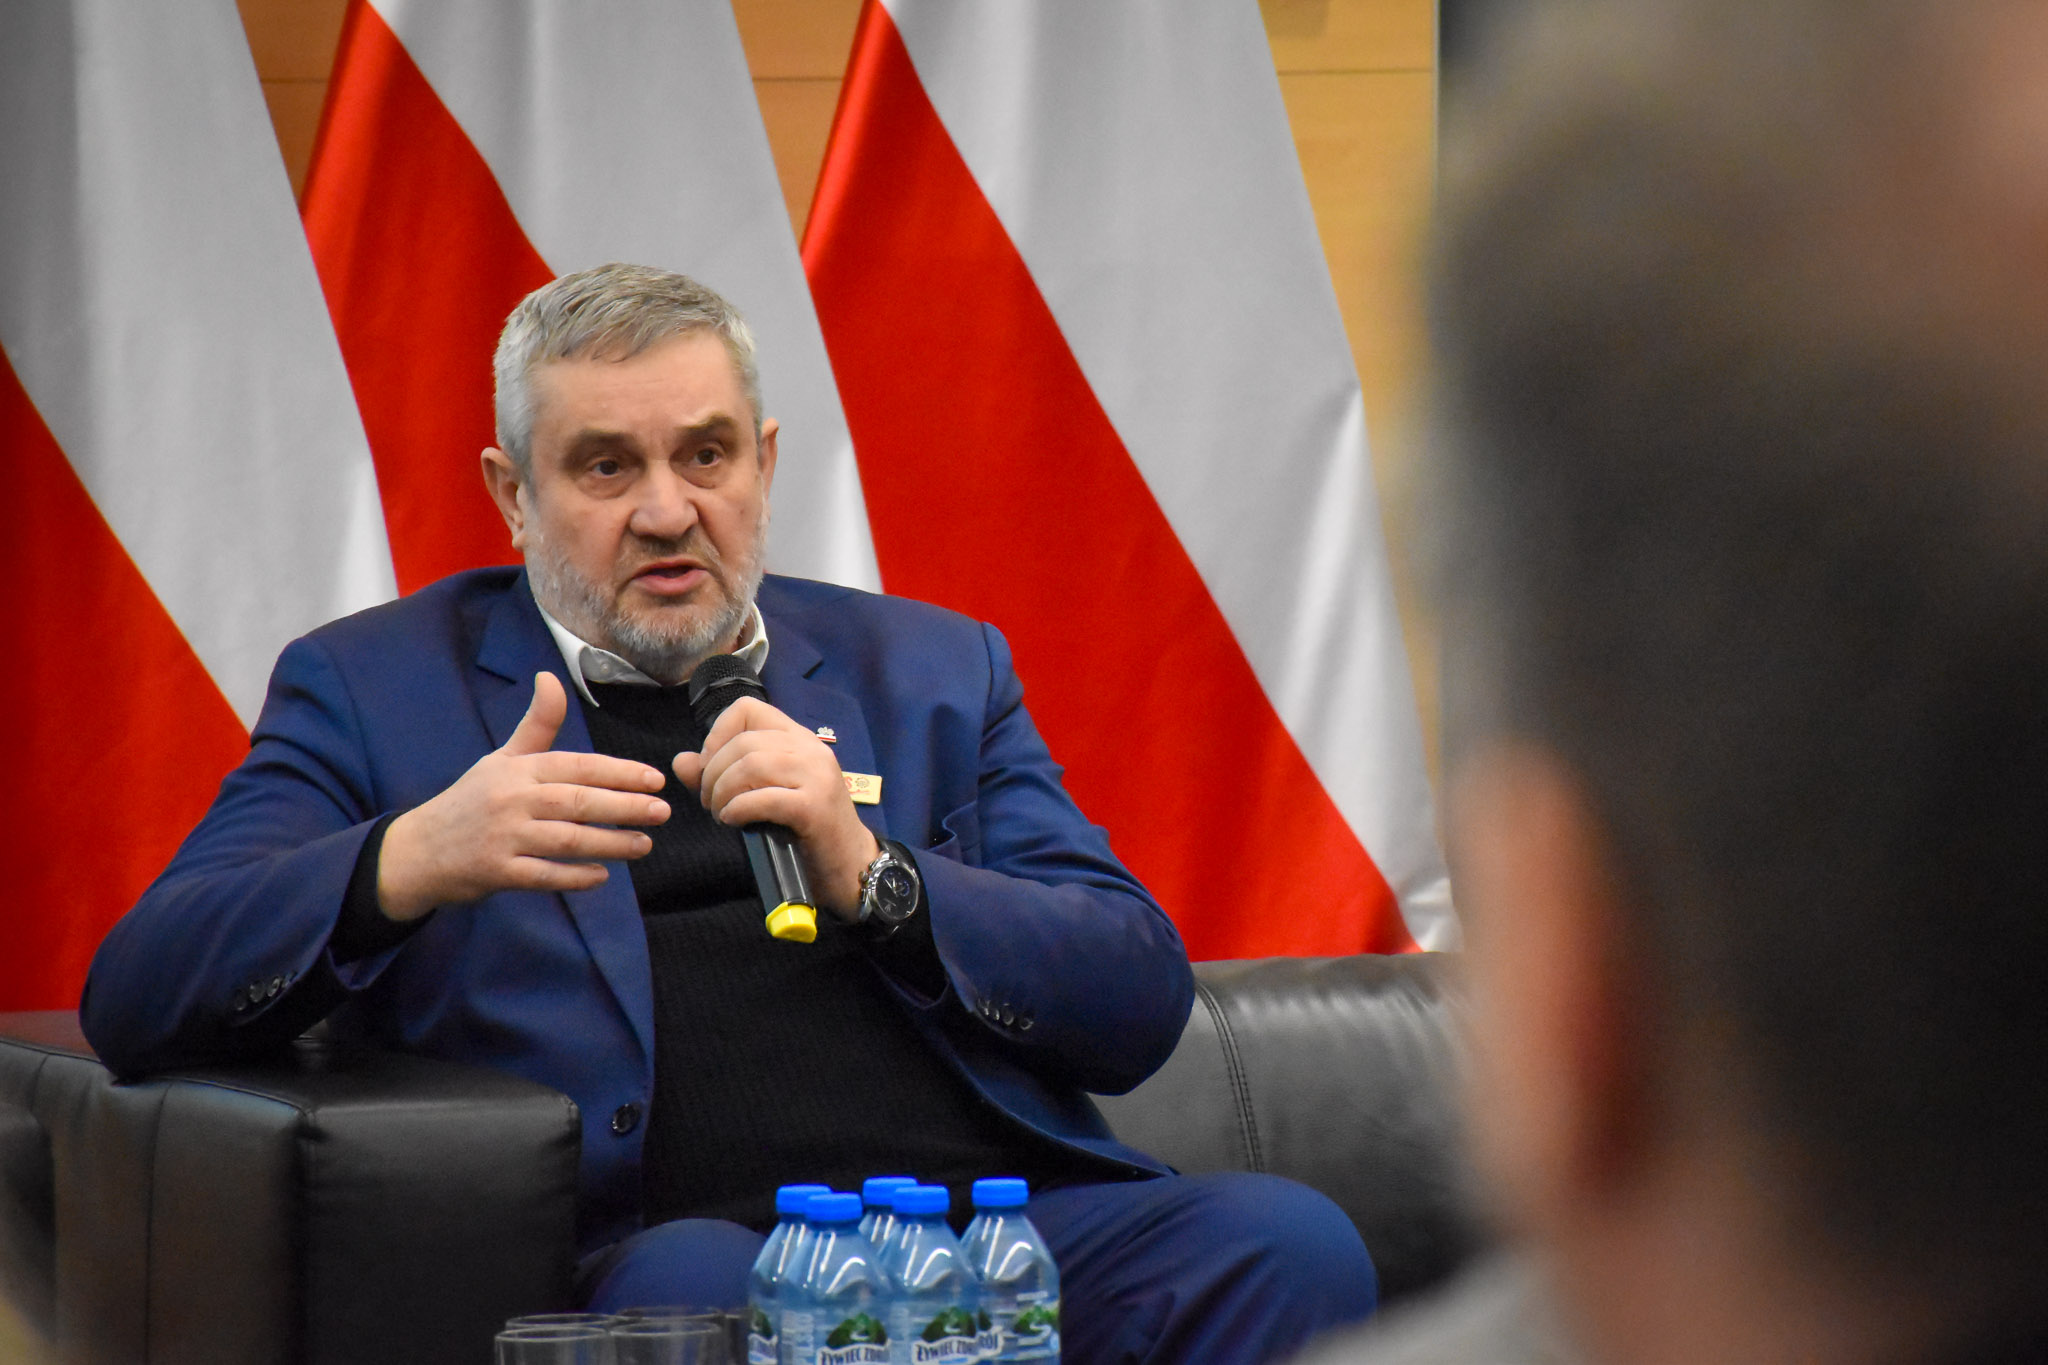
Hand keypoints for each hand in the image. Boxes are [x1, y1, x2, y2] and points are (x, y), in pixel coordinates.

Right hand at [376, 672, 670, 919]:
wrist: (418, 850)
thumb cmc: (471, 800)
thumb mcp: (503, 759)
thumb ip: (537, 725)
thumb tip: (550, 677)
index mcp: (518, 769)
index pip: (577, 766)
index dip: (618, 771)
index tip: (654, 779)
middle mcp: (511, 799)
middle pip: (576, 801)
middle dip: (624, 806)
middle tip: (662, 811)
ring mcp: (503, 837)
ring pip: (565, 840)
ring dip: (610, 843)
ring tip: (645, 844)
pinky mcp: (496, 872)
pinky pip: (543, 875)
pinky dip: (574, 877)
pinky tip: (603, 876)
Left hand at [673, 696, 879, 918]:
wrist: (849, 865)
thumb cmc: (804, 829)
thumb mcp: (761, 794)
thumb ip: (719, 775)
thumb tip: (681, 761)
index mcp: (797, 738)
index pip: (747, 709)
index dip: (717, 735)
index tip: (711, 768)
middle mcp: (810, 749)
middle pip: (742, 742)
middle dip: (712, 774)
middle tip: (710, 803)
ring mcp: (816, 775)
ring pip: (750, 765)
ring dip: (722, 793)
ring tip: (720, 814)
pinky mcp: (814, 806)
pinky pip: (762, 798)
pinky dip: (738, 809)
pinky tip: (733, 822)